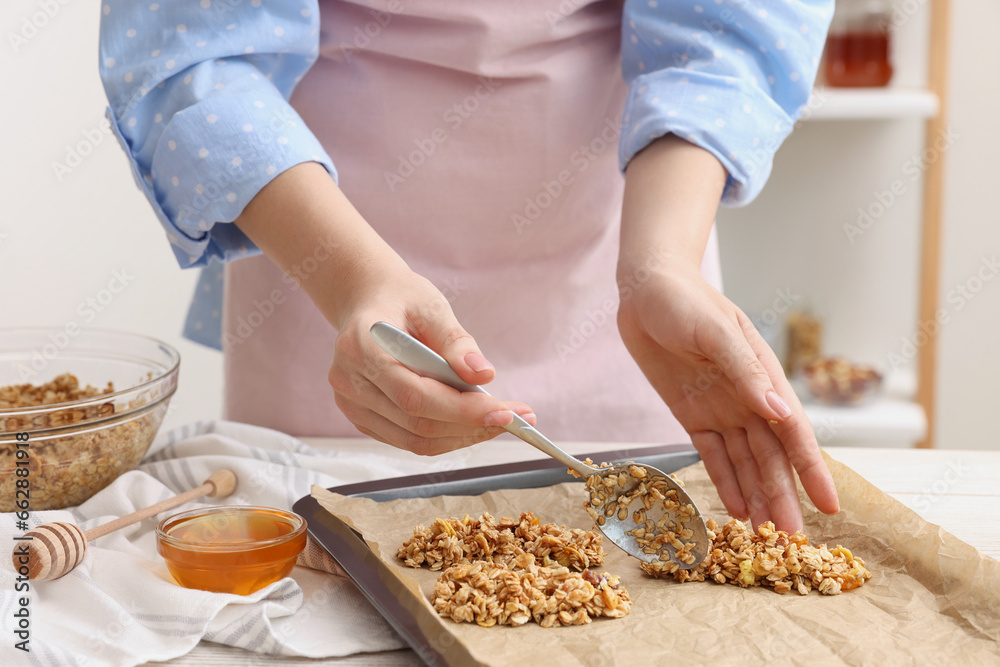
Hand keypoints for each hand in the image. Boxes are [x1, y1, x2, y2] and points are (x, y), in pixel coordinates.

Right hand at [328, 268, 535, 454]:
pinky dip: (444, 436)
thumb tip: (483, 376)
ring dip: (462, 436)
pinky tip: (470, 422)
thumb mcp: (432, 306)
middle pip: (416, 422)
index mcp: (360, 347)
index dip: (462, 411)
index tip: (506, 412)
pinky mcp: (361, 416)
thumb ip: (457, 342)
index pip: (415, 395)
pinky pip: (407, 439)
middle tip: (515, 417)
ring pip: (414, 439)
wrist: (368, 300)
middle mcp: (348, 381)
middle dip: (472, 425)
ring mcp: (351, 403)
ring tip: (499, 421)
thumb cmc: (402, 299)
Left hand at [618, 261, 837, 531]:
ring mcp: (721, 409)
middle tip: (793, 540)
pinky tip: (736, 509)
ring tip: (765, 535)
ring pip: (744, 463)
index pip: (794, 432)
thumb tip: (779, 410)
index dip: (812, 470)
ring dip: (756, 497)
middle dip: (784, 497)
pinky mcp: (693, 414)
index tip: (830, 505)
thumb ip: (745, 372)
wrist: (645, 289)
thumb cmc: (685, 300)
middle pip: (771, 458)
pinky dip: (724, 482)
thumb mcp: (715, 330)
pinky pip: (712, 455)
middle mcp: (748, 399)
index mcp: (764, 376)